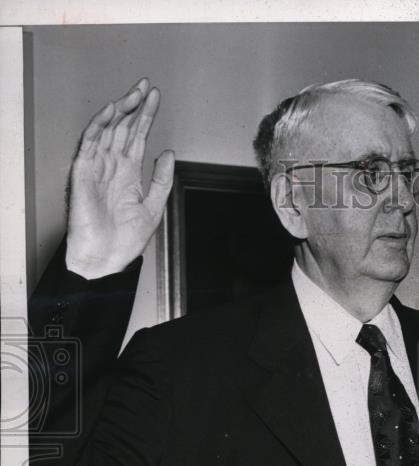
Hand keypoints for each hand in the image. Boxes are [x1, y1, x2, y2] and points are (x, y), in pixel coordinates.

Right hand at [66, 78, 174, 278]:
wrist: (107, 258)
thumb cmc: (126, 239)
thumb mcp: (154, 206)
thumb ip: (162, 179)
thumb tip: (168, 153)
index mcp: (128, 173)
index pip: (137, 137)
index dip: (146, 117)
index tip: (156, 98)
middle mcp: (112, 166)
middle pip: (123, 127)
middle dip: (135, 105)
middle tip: (147, 86)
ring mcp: (97, 167)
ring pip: (108, 130)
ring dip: (120, 109)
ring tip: (135, 92)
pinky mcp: (83, 172)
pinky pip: (90, 143)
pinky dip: (100, 125)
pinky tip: (112, 111)